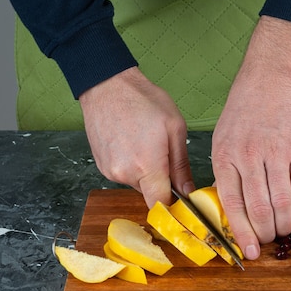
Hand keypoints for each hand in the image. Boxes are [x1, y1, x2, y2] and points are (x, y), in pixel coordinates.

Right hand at [79, 67, 193, 206]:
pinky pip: (124, 174)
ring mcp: (110, 171)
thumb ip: (181, 165)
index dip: (173, 205)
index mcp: (147, 166)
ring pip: (137, 183)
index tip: (181, 198)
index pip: (161, 204)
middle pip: (150, 193)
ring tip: (145, 143)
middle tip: (164, 154)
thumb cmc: (143, 100)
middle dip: (161, 181)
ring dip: (146, 172)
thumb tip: (188, 191)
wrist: (106, 86)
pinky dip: (131, 165)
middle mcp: (125, 173)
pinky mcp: (102, 166)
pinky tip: (132, 143)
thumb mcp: (174, 128)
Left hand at [211, 16, 290, 259]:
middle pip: (260, 210)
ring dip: (285, 226)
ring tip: (284, 234)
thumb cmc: (244, 109)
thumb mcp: (222, 138)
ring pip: (282, 204)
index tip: (250, 252)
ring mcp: (276, 154)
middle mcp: (249, 157)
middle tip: (268, 242)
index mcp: (225, 157)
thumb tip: (232, 208)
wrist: (272, 77)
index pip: (233, 205)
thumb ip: (226, 172)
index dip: (242, 233)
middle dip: (265, 234)